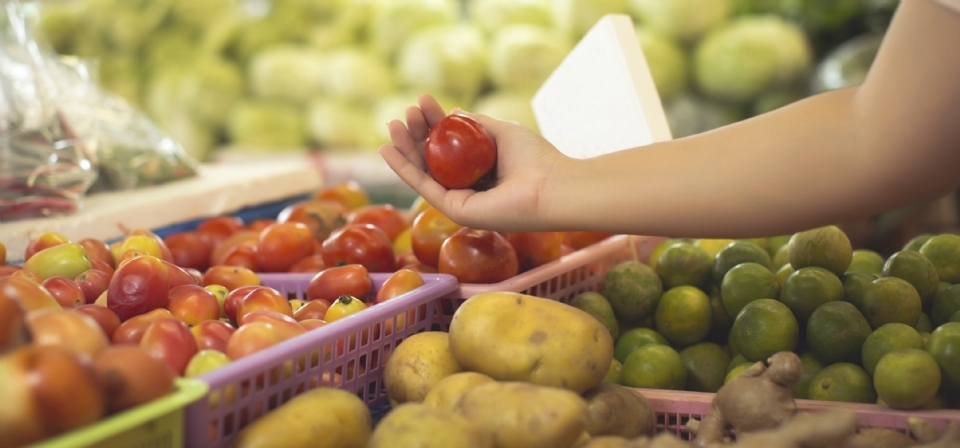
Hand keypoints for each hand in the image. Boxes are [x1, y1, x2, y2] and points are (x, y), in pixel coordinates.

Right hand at [378, 94, 567, 231]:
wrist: (552, 186)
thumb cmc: (537, 159)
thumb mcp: (502, 131)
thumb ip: (477, 124)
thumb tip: (454, 111)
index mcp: (480, 172)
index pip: (449, 147)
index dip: (433, 124)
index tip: (422, 102)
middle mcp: (468, 188)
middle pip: (432, 160)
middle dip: (416, 135)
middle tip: (405, 112)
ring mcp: (460, 201)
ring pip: (423, 173)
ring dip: (404, 149)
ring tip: (392, 124)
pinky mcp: (456, 210)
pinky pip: (424, 187)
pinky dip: (403, 169)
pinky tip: (387, 150)